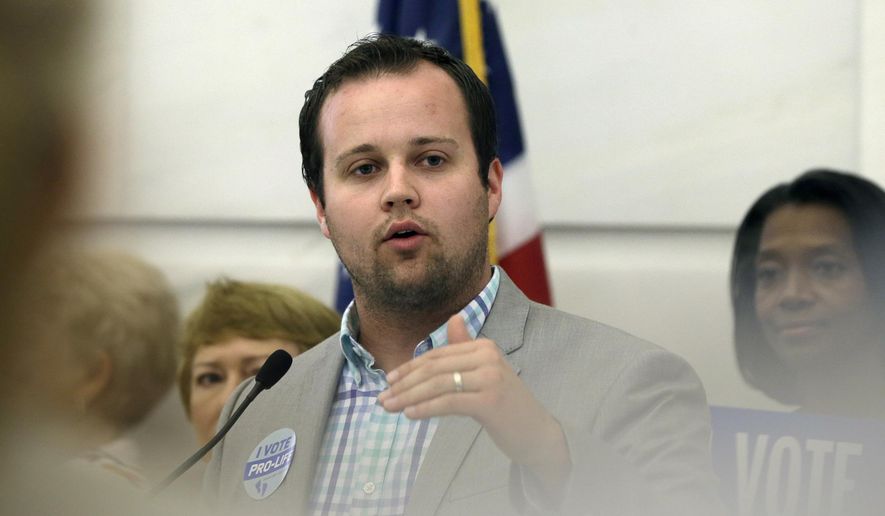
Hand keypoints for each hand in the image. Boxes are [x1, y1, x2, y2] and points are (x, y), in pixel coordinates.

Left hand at [377, 314, 570, 490]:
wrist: (536, 432)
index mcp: (484, 346)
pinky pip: (448, 402)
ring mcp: (490, 377)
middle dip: (404, 384)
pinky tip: (410, 414)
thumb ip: (466, 347)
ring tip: (389, 407)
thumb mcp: (485, 372)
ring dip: (408, 397)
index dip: (410, 368)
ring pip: (438, 384)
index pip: (438, 355)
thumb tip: (454, 318)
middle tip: (382, 398)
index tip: (389, 381)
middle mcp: (488, 356)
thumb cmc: (506, 404)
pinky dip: (425, 408)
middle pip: (435, 368)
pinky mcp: (490, 400)